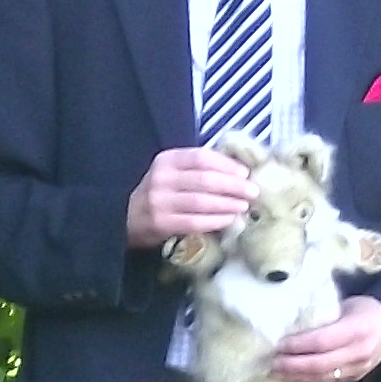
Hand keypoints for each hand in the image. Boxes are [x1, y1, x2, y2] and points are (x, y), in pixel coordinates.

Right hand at [126, 147, 255, 248]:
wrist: (127, 218)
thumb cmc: (160, 194)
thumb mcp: (173, 173)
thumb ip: (198, 169)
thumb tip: (239, 172)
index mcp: (166, 160)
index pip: (201, 157)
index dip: (226, 165)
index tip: (245, 173)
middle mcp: (161, 178)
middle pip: (205, 179)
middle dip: (233, 186)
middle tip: (253, 191)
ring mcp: (159, 202)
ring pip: (201, 201)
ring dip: (227, 204)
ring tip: (244, 206)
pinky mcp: (161, 223)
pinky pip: (194, 221)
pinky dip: (215, 221)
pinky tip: (229, 220)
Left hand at [272, 296, 380, 381]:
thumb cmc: (364, 309)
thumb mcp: (347, 304)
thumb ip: (323, 314)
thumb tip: (286, 319)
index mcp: (359, 328)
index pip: (322, 340)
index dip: (298, 344)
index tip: (277, 343)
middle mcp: (360, 351)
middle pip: (320, 363)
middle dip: (292, 364)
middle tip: (269, 361)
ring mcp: (358, 368)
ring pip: (322, 376)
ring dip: (295, 375)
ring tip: (273, 370)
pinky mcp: (354, 378)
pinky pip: (327, 381)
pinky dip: (305, 379)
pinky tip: (289, 375)